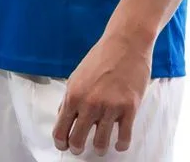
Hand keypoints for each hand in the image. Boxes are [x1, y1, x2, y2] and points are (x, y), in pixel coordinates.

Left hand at [52, 31, 152, 155]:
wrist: (126, 42)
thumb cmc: (102, 56)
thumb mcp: (77, 75)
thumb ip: (70, 98)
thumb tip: (63, 118)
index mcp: (74, 95)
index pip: (60, 131)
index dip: (61, 143)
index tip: (65, 145)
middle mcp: (90, 103)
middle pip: (77, 141)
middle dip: (78, 148)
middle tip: (81, 147)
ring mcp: (110, 106)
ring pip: (100, 144)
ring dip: (100, 148)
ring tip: (101, 145)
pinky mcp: (129, 107)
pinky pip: (124, 138)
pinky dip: (120, 144)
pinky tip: (119, 141)